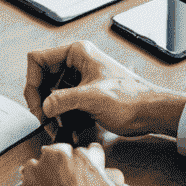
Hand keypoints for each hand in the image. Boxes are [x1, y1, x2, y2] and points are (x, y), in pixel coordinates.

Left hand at [12, 142, 124, 185]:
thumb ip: (110, 176)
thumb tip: (107, 172)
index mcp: (79, 157)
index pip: (83, 152)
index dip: (86, 165)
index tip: (82, 172)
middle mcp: (55, 159)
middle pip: (57, 156)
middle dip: (62, 169)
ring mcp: (34, 174)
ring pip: (36, 169)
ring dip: (42, 180)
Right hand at [23, 40, 185, 137]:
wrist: (152, 113)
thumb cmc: (132, 99)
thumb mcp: (94, 98)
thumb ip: (65, 99)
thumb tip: (44, 107)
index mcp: (77, 54)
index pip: (38, 60)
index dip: (32, 82)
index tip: (37, 104)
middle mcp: (76, 64)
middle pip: (43, 80)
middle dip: (41, 102)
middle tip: (44, 120)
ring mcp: (80, 80)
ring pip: (51, 95)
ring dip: (51, 114)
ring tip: (56, 130)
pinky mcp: (85, 96)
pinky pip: (64, 105)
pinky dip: (62, 119)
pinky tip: (69, 131)